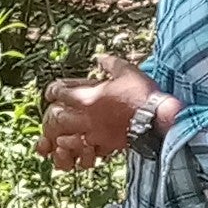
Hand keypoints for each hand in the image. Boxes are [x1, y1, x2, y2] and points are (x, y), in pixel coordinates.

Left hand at [38, 59, 152, 170]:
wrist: (156, 119)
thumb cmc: (141, 93)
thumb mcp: (126, 71)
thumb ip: (110, 63)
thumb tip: (99, 58)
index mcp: (88, 98)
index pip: (61, 93)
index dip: (53, 91)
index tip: (50, 92)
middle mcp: (87, 118)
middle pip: (59, 119)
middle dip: (54, 115)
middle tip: (54, 113)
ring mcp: (95, 134)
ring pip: (69, 138)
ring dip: (64, 135)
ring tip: (63, 134)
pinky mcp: (106, 145)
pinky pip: (87, 149)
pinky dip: (82, 147)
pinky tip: (84, 144)